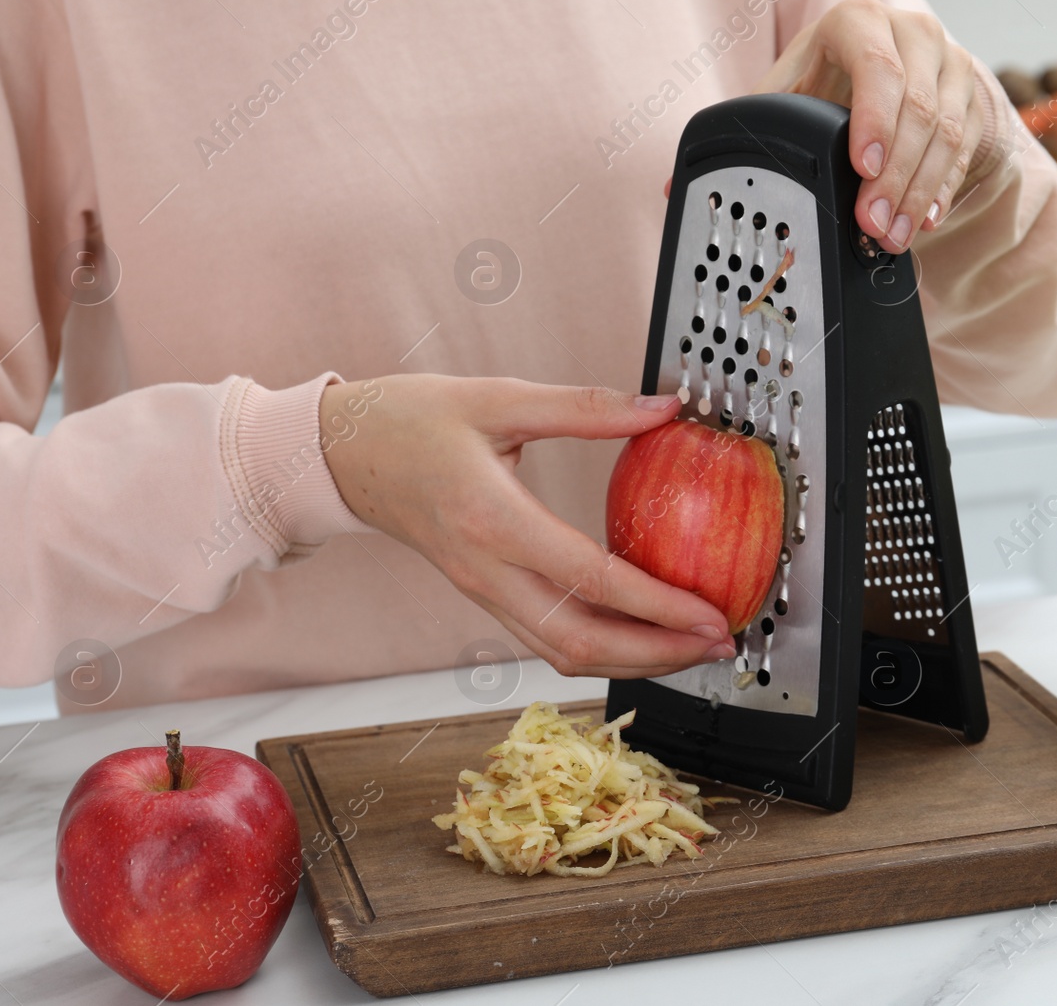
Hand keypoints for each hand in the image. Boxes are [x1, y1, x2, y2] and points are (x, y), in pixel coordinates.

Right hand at [319, 375, 736, 678]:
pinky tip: (638, 633)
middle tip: (716, 644)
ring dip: (631, 660)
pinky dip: (599, 646)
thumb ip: (585, 406)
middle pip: (581, 643)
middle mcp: (486, 570)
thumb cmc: (409, 421)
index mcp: (494, 520)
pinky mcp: (482, 595)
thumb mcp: (498, 398)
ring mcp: (481, 590)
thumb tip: (661, 408)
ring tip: (688, 648)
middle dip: (656, 654)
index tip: (709, 614)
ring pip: (562, 653)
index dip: (658, 605)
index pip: (591, 580)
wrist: (340, 453)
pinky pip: (545, 638)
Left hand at [755, 0, 983, 253]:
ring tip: (894, 234)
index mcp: (859, 22)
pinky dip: (943, 189)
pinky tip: (924, 219)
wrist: (880, 67)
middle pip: (917, 107)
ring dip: (919, 192)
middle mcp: (912, 34)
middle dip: (894, 175)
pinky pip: (965, 149)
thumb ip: (758, 123)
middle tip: (873, 222)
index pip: (877, 64)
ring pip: (946, 132)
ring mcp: (949, 63)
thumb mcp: (788, 90)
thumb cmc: (823, 79)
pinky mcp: (971, 98)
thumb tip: (698, 181)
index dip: (874, 120)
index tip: (863, 168)